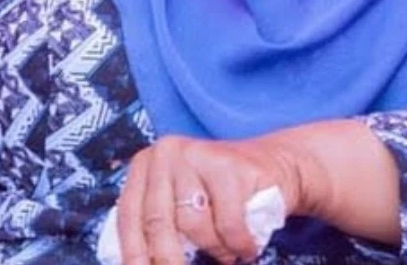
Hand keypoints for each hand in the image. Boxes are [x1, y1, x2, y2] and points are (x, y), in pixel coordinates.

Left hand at [115, 135, 304, 264]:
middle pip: (157, 222)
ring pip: (193, 225)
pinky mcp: (231, 165)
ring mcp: (199, 155)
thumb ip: (158, 223)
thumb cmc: (221, 193)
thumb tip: (139, 263)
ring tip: (227, 254)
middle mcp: (168, 153)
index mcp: (147, 163)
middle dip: (168, 261)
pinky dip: (239, 245)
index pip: (129, 216)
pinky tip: (246, 248)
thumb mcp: (181, 201)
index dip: (133, 254)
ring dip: (214, 251)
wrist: (276, 163)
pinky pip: (228, 224)